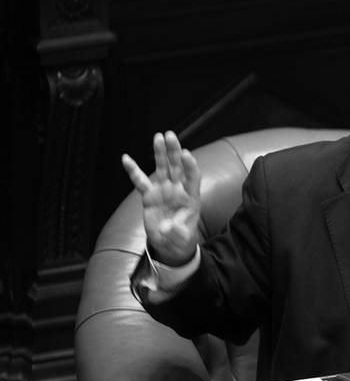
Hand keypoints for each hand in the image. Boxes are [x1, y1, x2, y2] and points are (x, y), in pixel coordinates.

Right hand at [121, 131, 201, 265]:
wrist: (170, 244)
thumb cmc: (181, 239)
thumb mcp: (182, 239)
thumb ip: (178, 232)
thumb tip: (168, 227)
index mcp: (190, 197)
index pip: (192, 177)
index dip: (190, 165)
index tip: (185, 154)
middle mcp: (177, 190)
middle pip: (177, 166)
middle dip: (174, 151)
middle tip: (170, 135)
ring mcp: (163, 190)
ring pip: (162, 168)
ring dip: (160, 153)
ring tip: (158, 137)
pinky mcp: (150, 196)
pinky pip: (140, 181)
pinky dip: (133, 170)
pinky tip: (126, 158)